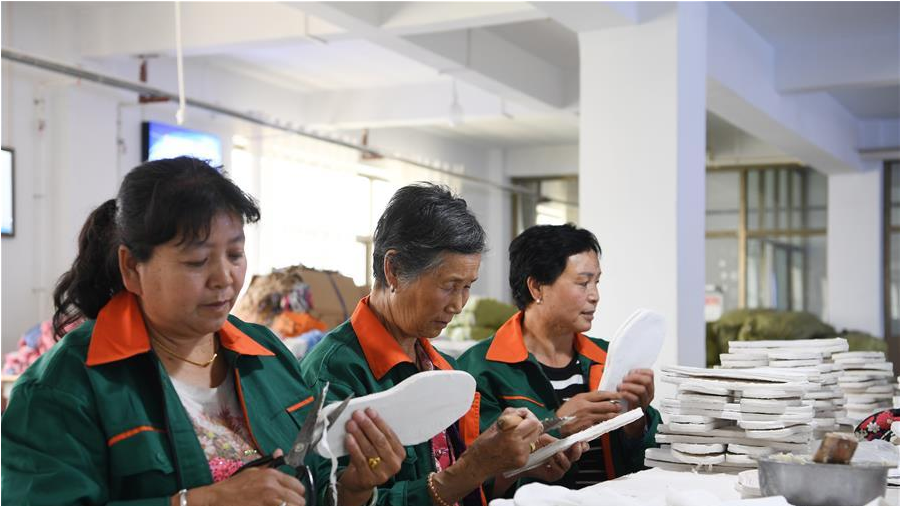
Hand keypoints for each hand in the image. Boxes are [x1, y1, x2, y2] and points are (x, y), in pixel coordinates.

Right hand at [182, 449, 305, 505]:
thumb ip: (269, 463)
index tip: (293, 500)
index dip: (297, 495)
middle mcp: (273, 487)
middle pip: (299, 501)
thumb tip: (280, 452)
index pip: (299, 487)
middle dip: (295, 505)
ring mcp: (268, 501)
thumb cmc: (233, 487)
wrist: (216, 498)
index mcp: (272, 475)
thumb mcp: (252, 470)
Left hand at [337, 408, 405, 505]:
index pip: (389, 434)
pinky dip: (354, 448)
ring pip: (370, 449)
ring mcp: (382, 474)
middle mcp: (394, 464)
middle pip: (380, 441)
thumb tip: (365, 414)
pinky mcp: (368, 479)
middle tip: (358, 415)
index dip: (378, 421)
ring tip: (351, 424)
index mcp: (399, 453)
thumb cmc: (368, 459)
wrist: (358, 482)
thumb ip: (375, 434)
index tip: (369, 410)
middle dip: (368, 426)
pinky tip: (348, 438)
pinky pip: (360, 460)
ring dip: (359, 434)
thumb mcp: (376, 447)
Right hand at [462, 407, 541, 477]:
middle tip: (521, 422)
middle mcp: (519, 447)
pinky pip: (530, 448)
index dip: (528, 415)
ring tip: (517, 434)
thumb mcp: (495, 424)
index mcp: (511, 435)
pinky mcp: (522, 462)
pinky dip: (525, 443)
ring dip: (529, 433)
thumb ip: (511, 414)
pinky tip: (514, 444)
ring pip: (536, 438)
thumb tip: (524, 411)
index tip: (522, 415)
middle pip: (537, 429)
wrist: (477, 465)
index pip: (533, 422)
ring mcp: (522, 456)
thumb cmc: (483, 444)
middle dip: (531, 423)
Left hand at [521, 436, 586, 482]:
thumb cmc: (532, 449)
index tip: (582, 442)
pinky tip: (549, 459)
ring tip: (557, 453)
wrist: (522, 459)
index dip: (582, 446)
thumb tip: (559, 442)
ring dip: (564, 458)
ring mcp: (559, 468)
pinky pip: (559, 472)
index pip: (577, 448)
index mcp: (563, 449)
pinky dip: (555, 464)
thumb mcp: (542, 439)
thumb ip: (552, 439)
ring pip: (568, 465)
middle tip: (575, 445)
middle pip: (576, 457)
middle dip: (577, 451)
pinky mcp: (553, 476)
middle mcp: (563, 459)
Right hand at [556, 391, 621, 436]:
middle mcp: (585, 405)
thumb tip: (599, 396)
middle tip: (619, 406)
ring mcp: (586, 416)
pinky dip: (606, 423)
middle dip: (615, 406)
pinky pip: (600, 424)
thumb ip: (586, 399)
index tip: (618, 395)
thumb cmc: (565, 413)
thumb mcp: (574, 401)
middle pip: (605, 404)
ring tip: (617, 415)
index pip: (600, 394)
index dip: (611, 394)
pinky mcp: (587, 426)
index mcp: (581, 397)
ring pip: (605, 415)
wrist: (556, 424)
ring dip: (613, 415)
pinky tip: (609, 423)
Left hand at [617, 368, 654, 410]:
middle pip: (647, 380)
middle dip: (634, 377)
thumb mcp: (634, 388)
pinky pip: (634, 399)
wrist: (633, 417)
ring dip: (628, 386)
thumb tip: (623, 369)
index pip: (650, 374)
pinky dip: (626, 394)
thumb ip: (632, 379)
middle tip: (624, 379)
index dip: (640, 371)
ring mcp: (645, 400)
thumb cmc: (631, 400)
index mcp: (649, 386)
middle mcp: (649, 393)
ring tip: (620, 386)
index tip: (631, 372)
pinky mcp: (638, 407)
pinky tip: (620, 393)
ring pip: (641, 390)